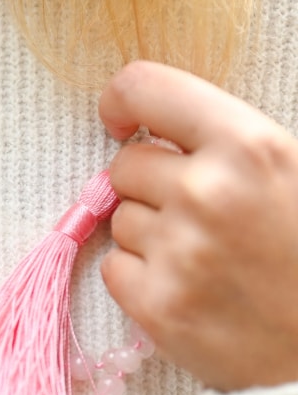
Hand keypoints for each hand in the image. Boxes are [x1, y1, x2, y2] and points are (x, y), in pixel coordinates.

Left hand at [99, 60, 297, 390]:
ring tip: (204, 256)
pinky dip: (140, 277)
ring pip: (119, 219)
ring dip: (149, 233)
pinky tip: (187, 287)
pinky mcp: (157, 307)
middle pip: (124, 165)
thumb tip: (154, 124)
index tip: (123, 119)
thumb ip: (227, 140)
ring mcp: (178, 254)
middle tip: (197, 211)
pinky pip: (114, 268)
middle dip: (150, 183)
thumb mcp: (293, 170)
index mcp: (248, 147)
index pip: (145, 88)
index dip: (123, 100)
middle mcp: (205, 194)